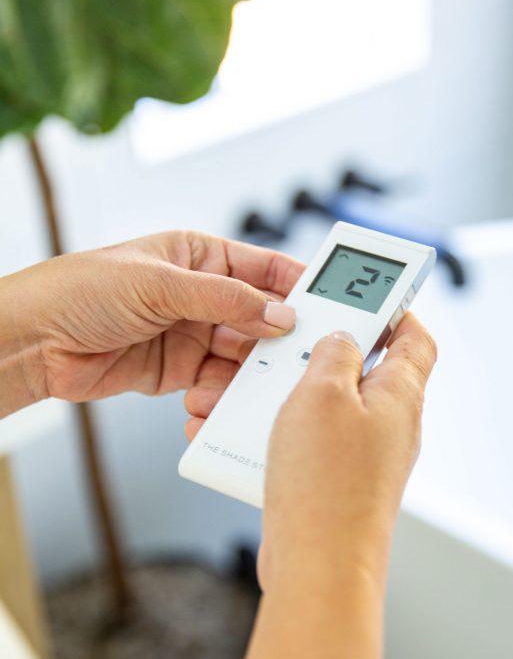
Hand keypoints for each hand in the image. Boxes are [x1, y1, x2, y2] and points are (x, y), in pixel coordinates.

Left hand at [1, 230, 303, 410]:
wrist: (33, 342)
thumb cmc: (81, 290)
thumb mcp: (160, 284)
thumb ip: (226, 301)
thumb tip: (280, 315)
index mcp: (201, 256)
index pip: (265, 268)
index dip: (300, 286)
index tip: (332, 306)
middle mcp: (202, 295)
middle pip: (261, 318)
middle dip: (278, 341)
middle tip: (298, 361)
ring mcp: (192, 334)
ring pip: (242, 357)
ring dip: (245, 375)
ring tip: (243, 389)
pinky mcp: (179, 371)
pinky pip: (216, 385)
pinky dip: (218, 397)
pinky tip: (205, 402)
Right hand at [261, 314, 436, 590]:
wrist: (318, 569)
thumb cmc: (327, 485)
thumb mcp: (322, 395)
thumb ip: (332, 354)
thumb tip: (341, 339)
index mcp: (400, 396)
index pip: (415, 338)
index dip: (394, 310)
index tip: (364, 294)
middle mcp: (391, 427)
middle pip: (364, 370)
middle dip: (320, 353)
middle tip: (287, 343)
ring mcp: (367, 460)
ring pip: (329, 409)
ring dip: (290, 397)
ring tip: (253, 395)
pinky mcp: (339, 486)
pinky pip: (311, 445)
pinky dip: (281, 434)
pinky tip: (249, 437)